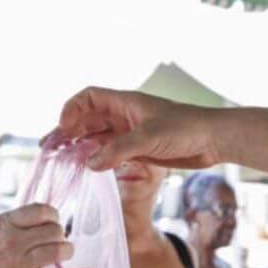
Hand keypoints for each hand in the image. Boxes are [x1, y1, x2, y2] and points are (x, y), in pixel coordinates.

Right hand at [0, 204, 91, 267]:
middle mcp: (13, 242)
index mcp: (4, 223)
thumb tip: (45, 215)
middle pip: (54, 231)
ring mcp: (19, 265)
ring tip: (63, 252)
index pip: (42, 210)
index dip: (53, 215)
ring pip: (58, 251)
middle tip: (55, 240)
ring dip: (66, 250)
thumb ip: (16, 221)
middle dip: (59, 235)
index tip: (52, 222)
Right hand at [51, 88, 220, 171]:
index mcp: (125, 103)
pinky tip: (89, 169)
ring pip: (98, 137)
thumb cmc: (186, 129)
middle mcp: (125, 116)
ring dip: (81, 147)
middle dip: (70, 132)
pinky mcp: (139, 150)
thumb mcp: (148, 138)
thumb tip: (90, 164)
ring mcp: (131, 133)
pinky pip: (111, 152)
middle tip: (52, 149)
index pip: (89, 98)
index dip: (72, 109)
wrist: (214, 140)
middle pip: (89, 119)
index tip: (64, 128)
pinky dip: (98, 159)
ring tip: (64, 161)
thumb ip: (118, 151)